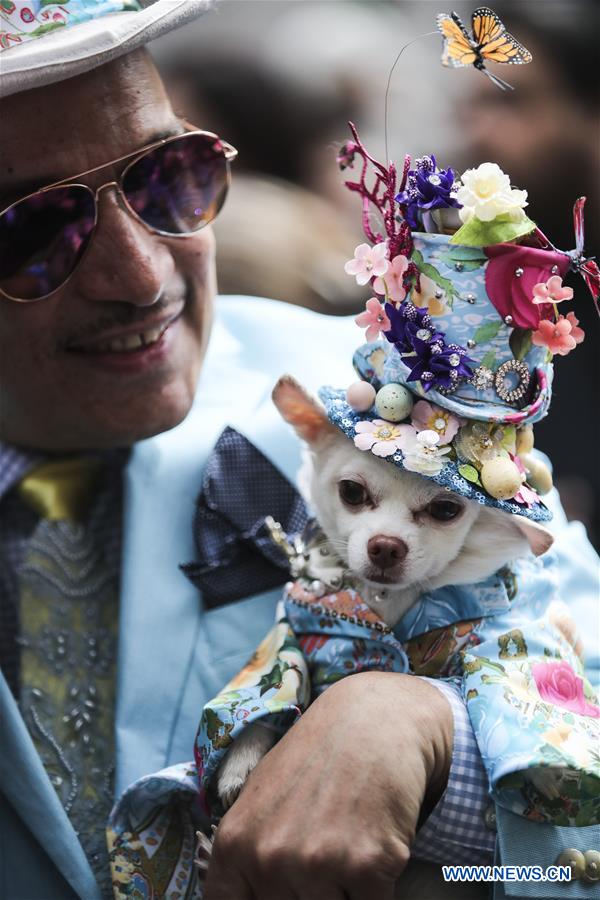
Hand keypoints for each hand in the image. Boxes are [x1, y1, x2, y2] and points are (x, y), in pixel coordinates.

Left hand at [203, 672, 452, 899]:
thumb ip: (248, 854)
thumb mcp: (260, 798)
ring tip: (347, 839)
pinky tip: (373, 840)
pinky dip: (377, 886)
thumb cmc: (316, 757)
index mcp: (234, 843)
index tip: (280, 889)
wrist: (375, 719)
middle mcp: (269, 857)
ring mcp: (317, 863)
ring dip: (343, 889)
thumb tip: (249, 895)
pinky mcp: (367, 866)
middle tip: (322, 849)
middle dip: (306, 891)